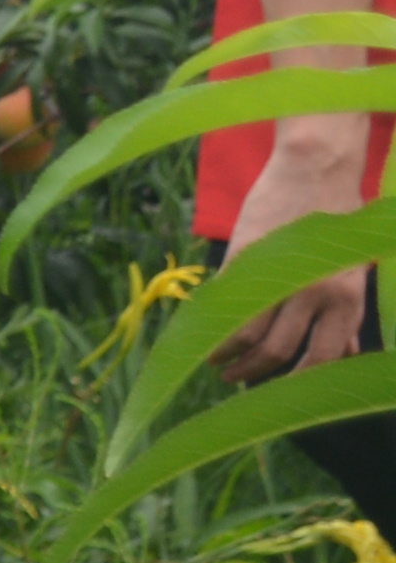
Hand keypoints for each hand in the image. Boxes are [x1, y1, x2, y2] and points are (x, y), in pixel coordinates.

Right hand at [215, 125, 376, 384]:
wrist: (316, 170)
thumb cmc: (340, 218)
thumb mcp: (353, 270)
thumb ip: (346, 314)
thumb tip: (347, 353)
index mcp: (345, 299)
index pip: (320, 358)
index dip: (295, 383)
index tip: (278, 392)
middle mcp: (313, 294)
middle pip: (277, 350)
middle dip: (252, 373)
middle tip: (236, 380)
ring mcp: (277, 275)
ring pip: (246, 334)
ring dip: (228, 355)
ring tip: (217, 363)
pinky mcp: (245, 260)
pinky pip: (227, 304)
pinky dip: (214, 326)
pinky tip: (207, 337)